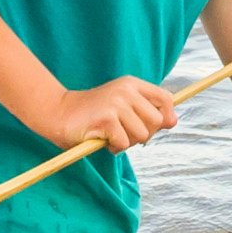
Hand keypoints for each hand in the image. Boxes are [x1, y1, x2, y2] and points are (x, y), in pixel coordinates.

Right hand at [38, 76, 177, 150]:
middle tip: (125, 134)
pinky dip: (113, 148)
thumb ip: (146, 112)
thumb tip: (173, 121)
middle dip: (144, 135)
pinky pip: (123, 144)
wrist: (58, 113)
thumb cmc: (93, 115)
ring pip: (141, 136)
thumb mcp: (123, 107)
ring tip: (111, 135)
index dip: (166, 116)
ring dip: (127, 143)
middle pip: (156, 121)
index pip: (165, 99)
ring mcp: (116, 103)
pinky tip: (101, 138)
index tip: (156, 127)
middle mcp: (126, 90)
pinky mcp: (106, 119)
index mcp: (132, 84)